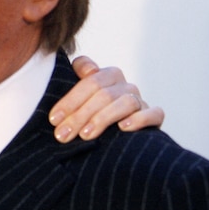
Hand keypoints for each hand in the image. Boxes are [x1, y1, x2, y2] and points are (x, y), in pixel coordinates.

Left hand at [48, 56, 164, 142]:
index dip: (70, 100)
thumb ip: (76, 78)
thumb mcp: (76, 97)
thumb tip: (87, 74)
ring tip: (85, 135)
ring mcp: (140, 100)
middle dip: (80, 115)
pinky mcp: (154, 116)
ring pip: (126, 102)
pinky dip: (140, 119)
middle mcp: (124, 85)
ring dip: (103, 118)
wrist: (112, 134)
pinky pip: (155, 113)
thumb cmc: (88, 113)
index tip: (54, 119)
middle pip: (103, 94)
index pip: (89, 81)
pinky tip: (123, 128)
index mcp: (107, 75)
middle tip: (63, 134)